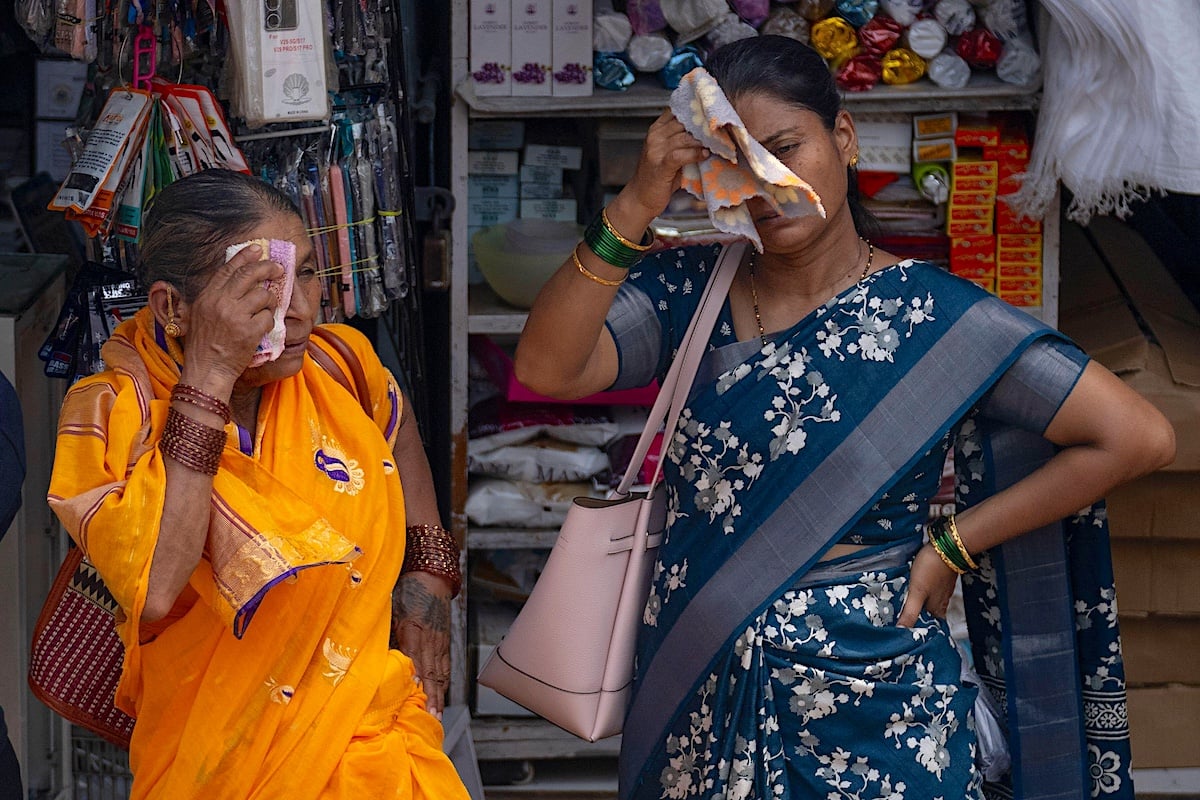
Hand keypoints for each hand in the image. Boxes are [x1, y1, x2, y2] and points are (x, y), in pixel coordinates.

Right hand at [179, 244, 283, 386]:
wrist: (206, 369)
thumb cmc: (204, 344)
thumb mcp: (200, 314)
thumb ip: (216, 296)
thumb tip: (238, 280)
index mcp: (208, 296)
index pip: (228, 269)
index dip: (244, 256)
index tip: (257, 249)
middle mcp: (221, 302)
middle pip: (250, 275)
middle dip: (268, 268)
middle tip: (279, 268)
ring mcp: (235, 316)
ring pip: (264, 295)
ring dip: (270, 302)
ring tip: (265, 311)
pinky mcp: (249, 330)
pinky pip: (269, 317)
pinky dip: (268, 322)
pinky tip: (262, 329)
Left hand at [391, 570, 452, 717]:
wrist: (432, 577)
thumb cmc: (407, 590)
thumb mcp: (390, 607)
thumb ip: (383, 630)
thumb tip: (369, 653)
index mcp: (413, 626)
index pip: (413, 655)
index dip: (415, 675)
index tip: (414, 693)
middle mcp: (429, 637)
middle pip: (431, 670)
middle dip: (431, 696)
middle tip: (429, 717)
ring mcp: (440, 641)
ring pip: (440, 672)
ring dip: (439, 695)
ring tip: (437, 715)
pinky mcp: (444, 642)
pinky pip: (445, 666)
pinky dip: (443, 684)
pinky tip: (441, 697)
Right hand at [614, 110, 709, 221]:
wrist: (640, 197)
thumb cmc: (658, 176)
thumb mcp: (668, 152)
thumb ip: (682, 140)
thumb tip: (709, 131)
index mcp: (656, 130)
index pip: (677, 110)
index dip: (696, 110)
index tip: (713, 114)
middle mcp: (655, 137)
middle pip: (683, 122)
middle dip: (704, 126)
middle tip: (721, 130)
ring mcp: (656, 151)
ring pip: (684, 137)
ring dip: (703, 141)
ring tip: (717, 144)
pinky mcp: (661, 166)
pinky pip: (681, 155)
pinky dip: (695, 154)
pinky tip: (705, 155)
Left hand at [897, 542, 959, 627]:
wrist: (946, 546)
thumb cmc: (931, 569)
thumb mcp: (917, 592)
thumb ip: (910, 612)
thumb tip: (901, 631)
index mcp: (936, 609)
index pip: (928, 627)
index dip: (918, 633)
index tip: (904, 638)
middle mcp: (940, 603)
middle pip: (928, 617)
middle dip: (916, 621)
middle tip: (899, 625)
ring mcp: (941, 591)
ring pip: (928, 605)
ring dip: (917, 609)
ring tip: (902, 611)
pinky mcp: (939, 580)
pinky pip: (929, 594)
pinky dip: (921, 597)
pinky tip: (912, 594)